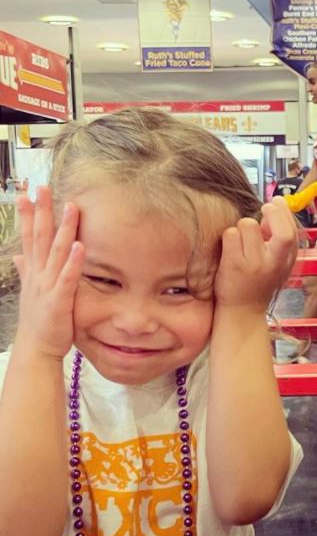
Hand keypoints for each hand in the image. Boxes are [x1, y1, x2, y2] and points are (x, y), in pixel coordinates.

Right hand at [12, 186, 83, 359]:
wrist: (37, 348)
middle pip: (39, 237)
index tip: (27, 193)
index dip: (28, 215)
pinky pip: (67, 277)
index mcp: (33, 271)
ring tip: (71, 207)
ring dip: (63, 229)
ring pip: (56, 252)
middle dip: (41, 212)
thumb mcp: (32, 291)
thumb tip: (18, 256)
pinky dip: (73, 261)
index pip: (29, 237)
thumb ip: (27, 271)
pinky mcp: (59, 299)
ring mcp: (47, 286)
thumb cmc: (39, 320)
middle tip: (42, 188)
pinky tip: (79, 245)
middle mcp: (38, 274)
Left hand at [215, 197, 297, 310]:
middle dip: (271, 211)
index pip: (291, 230)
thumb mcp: (277, 262)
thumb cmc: (258, 283)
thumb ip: (276, 237)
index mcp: (287, 260)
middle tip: (263, 208)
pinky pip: (231, 234)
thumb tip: (271, 210)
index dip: (282, 212)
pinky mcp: (234, 264)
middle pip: (280, 228)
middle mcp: (274, 262)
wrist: (242, 312)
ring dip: (242, 227)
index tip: (274, 203)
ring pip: (248, 224)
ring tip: (241, 243)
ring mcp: (254, 263)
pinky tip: (230, 250)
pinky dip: (229, 237)